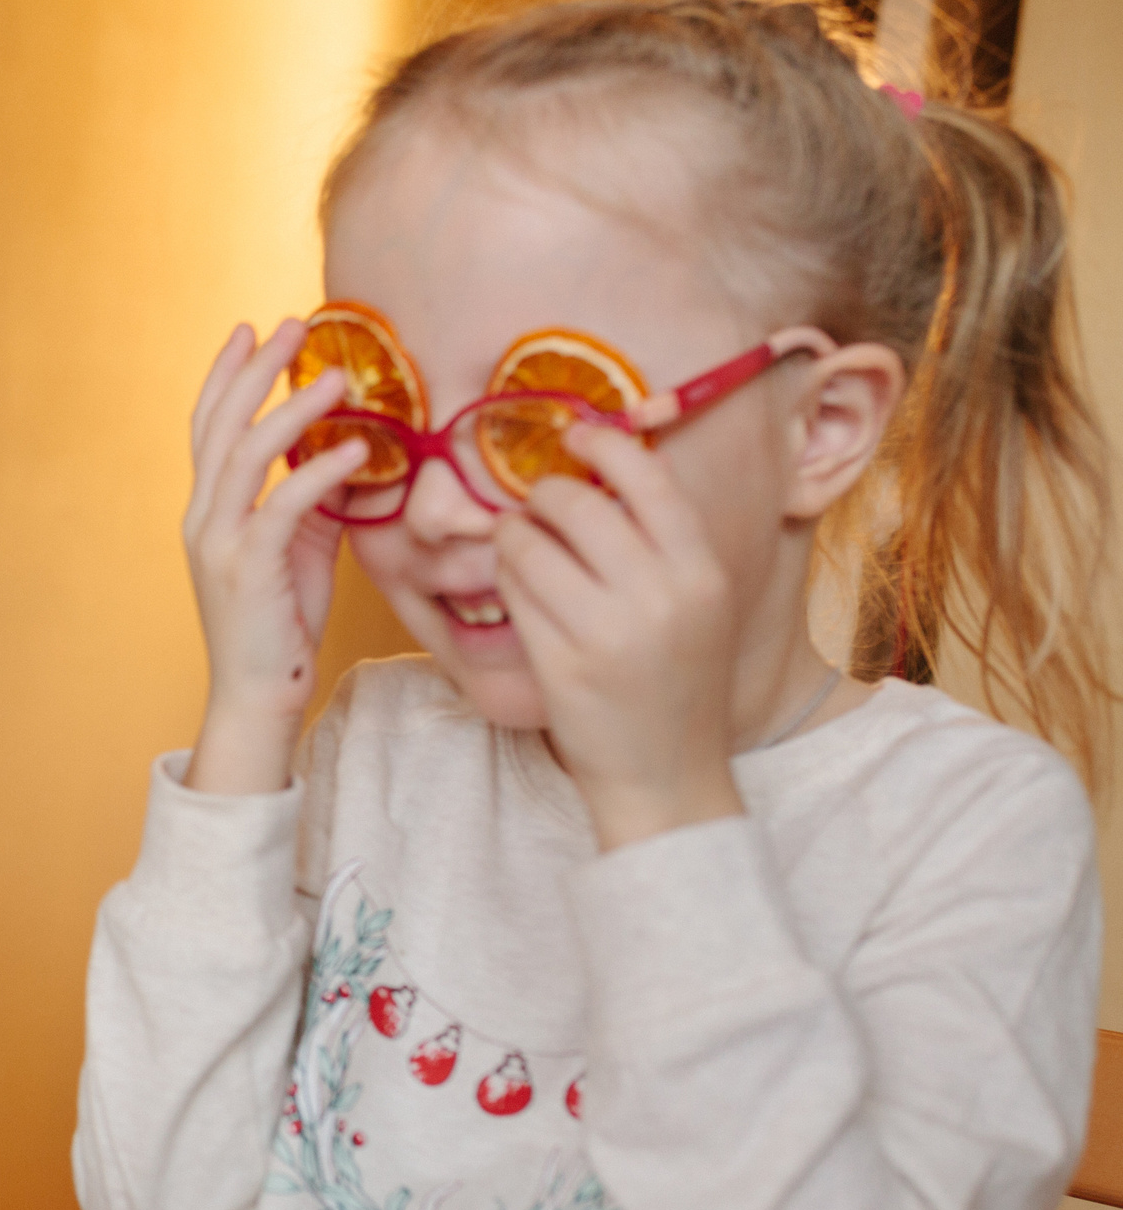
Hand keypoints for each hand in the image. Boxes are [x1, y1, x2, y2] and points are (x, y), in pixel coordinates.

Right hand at [180, 320, 369, 793]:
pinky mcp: (247, 568)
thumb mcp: (299, 546)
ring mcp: (219, 541)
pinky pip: (282, 504)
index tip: (250, 330)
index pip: (208, 426)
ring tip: (335, 377)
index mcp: (208, 509)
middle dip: (256, 370)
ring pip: (247, 454)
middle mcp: (202, 517)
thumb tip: (347, 447)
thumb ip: (312, 497)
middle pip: (220, 424)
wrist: (259, 694)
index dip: (226, 374)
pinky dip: (319, 471)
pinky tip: (354, 448)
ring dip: (291, 408)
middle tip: (292, 327)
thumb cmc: (281, 623)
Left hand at [492, 423, 744, 849]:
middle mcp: (660, 596)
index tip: (577, 435)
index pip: (647, 479)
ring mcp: (607, 632)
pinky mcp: (560, 664)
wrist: (668, 774)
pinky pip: (514, 594)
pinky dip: (505, 578)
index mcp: (702, 571)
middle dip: (543, 493)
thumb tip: (608, 466)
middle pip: (577, 505)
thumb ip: (665, 543)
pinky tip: (515, 583)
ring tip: (517, 543)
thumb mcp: (700, 604)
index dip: (605, 445)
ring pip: (531, 546)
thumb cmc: (679, 680)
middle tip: (536, 503)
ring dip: (513, 535)